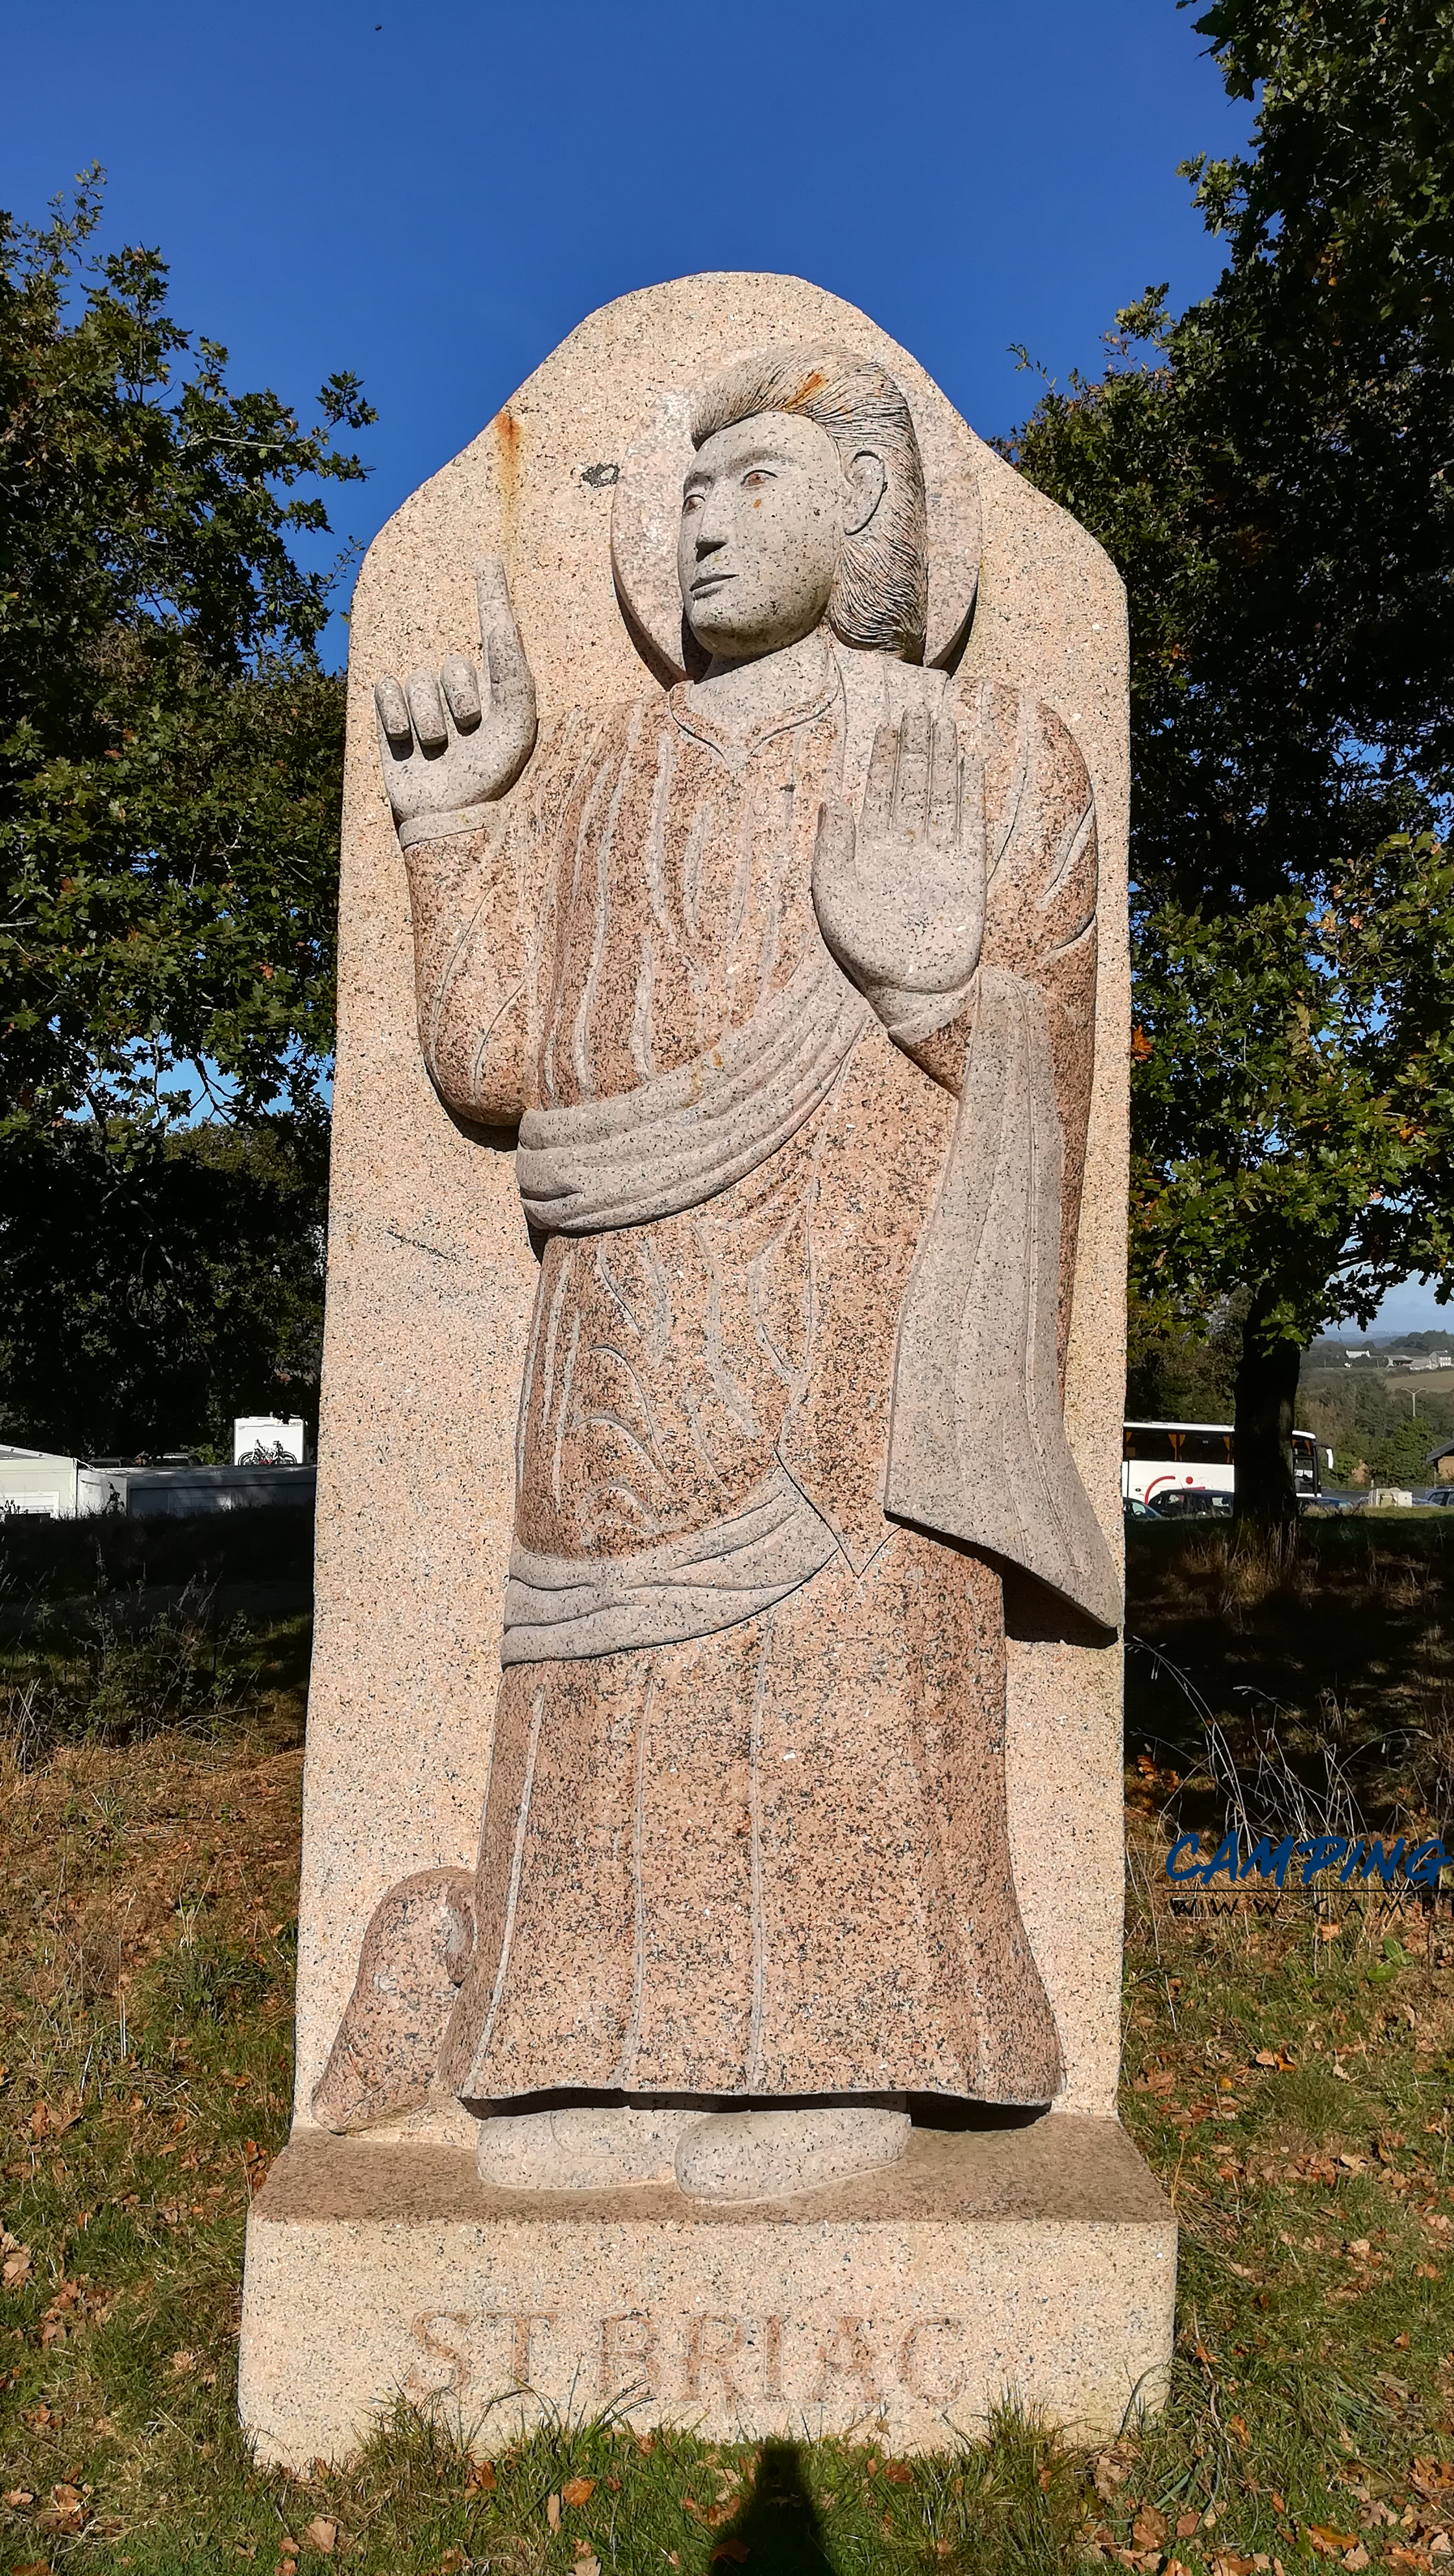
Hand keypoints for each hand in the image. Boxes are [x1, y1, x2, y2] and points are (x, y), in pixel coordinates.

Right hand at [374, 557, 536, 836]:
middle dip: (461, 700)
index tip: (487, 558)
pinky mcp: (390, 714)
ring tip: (442, 750)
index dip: (491, 593)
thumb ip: (510, 660)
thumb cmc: (491, 771)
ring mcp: (423, 700)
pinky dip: (397, 716)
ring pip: (419, 681)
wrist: (449, 817)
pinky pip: (386, 688)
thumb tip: (501, 611)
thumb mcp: (514, 716)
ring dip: (431, 720)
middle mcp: (460, 687)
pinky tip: (407, 742)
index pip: (494, 629)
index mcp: (497, 686)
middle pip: (454, 664)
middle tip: (469, 735)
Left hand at [812, 710, 985, 1037]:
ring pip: (941, 796)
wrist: (914, 989)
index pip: (881, 792)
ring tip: (943, 725)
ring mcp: (938, 856)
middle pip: (913, 785)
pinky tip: (969, 765)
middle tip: (919, 709)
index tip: (888, 726)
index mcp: (872, 849)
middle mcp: (906, 846)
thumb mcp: (832, 897)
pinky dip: (970, 794)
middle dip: (915, 748)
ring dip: (942, 762)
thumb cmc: (866, 949)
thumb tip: (833, 800)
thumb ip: (831, 848)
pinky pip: (970, 824)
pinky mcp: (967, 871)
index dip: (885, 759)